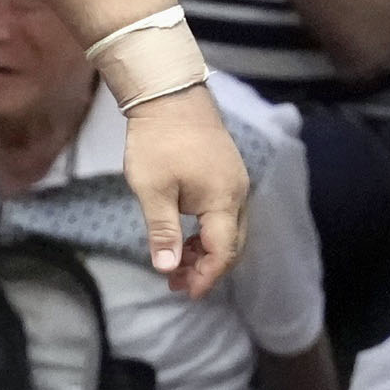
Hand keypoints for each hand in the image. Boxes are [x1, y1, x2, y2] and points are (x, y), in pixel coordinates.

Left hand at [118, 80, 246, 297]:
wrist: (169, 96)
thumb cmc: (157, 141)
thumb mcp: (151, 190)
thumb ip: (162, 230)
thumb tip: (165, 268)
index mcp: (224, 200)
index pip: (223, 251)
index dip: (207, 276)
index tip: (186, 292)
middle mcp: (238, 193)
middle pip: (230, 244)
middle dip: (205, 268)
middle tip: (175, 283)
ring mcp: (235, 181)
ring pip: (227, 229)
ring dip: (204, 250)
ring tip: (174, 264)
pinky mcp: (226, 173)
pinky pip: (223, 213)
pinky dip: (206, 232)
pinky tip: (182, 237)